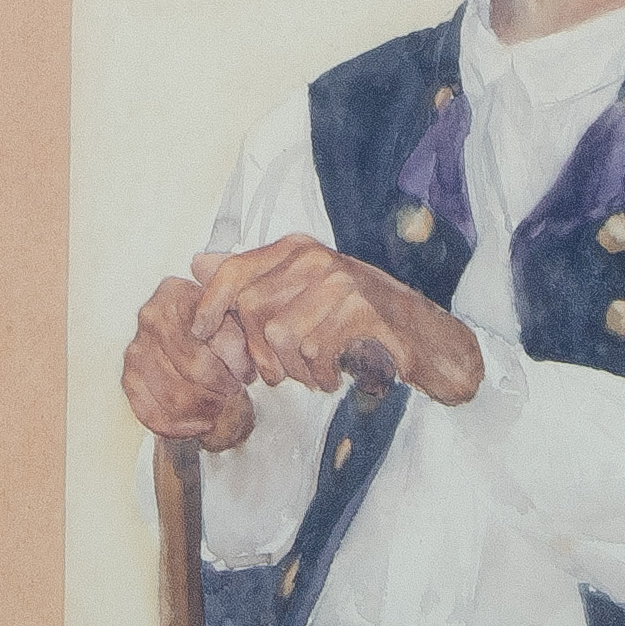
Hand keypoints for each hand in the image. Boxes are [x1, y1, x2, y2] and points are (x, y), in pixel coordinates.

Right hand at [123, 273, 255, 447]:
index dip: (236, 364)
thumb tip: (241, 352)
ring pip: (176, 396)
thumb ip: (239, 327)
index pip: (214, 338)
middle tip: (232, 390)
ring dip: (204, 408)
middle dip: (221, 388)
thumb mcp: (233, 316)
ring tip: (218, 405)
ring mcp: (136, 349)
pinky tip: (199, 423)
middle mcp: (150, 317)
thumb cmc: (215, 327)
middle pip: (195, 368)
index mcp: (176, 294)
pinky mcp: (129, 378)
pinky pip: (152, 414)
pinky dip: (180, 427)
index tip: (245, 374)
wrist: (188, 336)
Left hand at [189, 235, 482, 406]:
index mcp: (296, 250)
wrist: (427, 339)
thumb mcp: (302, 296)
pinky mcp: (364, 312)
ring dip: (296, 369)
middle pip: (253, 311)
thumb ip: (253, 280)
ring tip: (317, 372)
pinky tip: (336, 375)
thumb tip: (196, 262)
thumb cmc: (358, 321)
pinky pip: (316, 352)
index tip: (202, 333)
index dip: (211, 304)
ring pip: (283, 338)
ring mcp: (342, 281)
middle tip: (283, 371)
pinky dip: (321, 375)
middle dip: (260, 352)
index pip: (234, 271)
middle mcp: (316, 258)